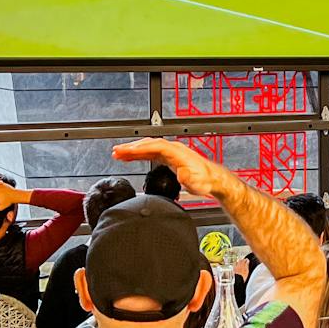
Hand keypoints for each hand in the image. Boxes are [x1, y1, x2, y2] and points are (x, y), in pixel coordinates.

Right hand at [111, 137, 236, 200]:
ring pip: (148, 147)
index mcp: (177, 152)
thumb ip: (189, 179)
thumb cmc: (205, 180)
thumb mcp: (197, 183)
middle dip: (131, 147)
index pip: (155, 146)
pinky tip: (130, 157)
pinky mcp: (168, 158)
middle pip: (148, 144)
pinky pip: (150, 153)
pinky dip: (139, 154)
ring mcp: (170, 152)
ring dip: (133, 150)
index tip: (127, 151)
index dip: (140, 148)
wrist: (212, 179)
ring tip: (117, 153)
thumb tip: (183, 175)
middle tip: (116, 151)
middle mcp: (173, 149)